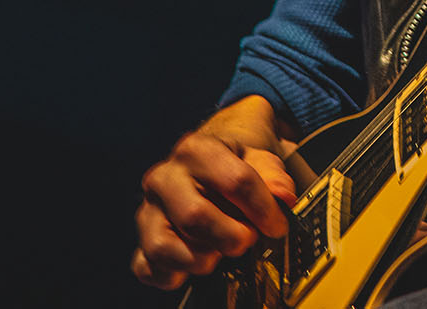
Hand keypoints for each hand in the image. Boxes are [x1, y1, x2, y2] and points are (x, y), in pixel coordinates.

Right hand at [132, 97, 298, 290]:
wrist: (202, 171)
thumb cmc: (229, 169)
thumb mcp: (257, 160)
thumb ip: (273, 175)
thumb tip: (283, 195)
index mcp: (195, 151)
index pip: (235, 181)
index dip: (264, 209)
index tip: (277, 225)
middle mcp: (164, 178)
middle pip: (195, 217)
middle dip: (231, 237)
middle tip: (247, 239)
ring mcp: (148, 211)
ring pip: (165, 247)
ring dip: (201, 259)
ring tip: (218, 252)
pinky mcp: (142, 241)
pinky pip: (149, 268)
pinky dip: (173, 276)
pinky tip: (192, 266)